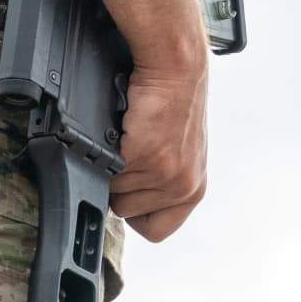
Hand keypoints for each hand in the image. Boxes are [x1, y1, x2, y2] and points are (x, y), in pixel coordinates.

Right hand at [111, 59, 210, 241]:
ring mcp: (163, 173)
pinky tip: (125, 132)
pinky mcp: (142, 156)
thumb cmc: (175, 105)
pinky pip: (107, 170)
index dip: (138, 213)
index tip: (135, 191)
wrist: (175, 71)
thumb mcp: (179, 155)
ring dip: (114, 167)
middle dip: (121, 186)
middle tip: (133, 154)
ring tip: (130, 139)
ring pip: (113, 191)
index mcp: (193, 190)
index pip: (156, 230)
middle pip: (127, 212)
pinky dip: (107, 151)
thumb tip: (130, 200)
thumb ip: (161, 184)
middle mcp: (182, 186)